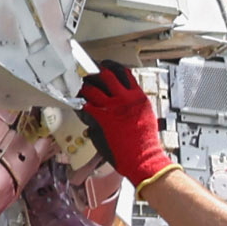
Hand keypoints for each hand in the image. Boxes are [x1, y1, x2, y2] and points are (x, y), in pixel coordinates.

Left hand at [76, 64, 172, 188]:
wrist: (144, 159)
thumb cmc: (145, 142)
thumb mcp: (146, 115)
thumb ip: (133, 103)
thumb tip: (120, 100)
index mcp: (138, 96)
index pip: (122, 71)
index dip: (109, 66)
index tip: (102, 66)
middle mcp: (125, 98)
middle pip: (104, 75)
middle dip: (93, 75)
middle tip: (87, 79)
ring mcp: (112, 108)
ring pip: (90, 88)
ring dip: (84, 90)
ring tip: (82, 94)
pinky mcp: (101, 119)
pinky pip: (84, 106)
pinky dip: (80, 107)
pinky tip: (80, 109)